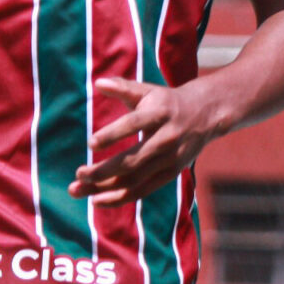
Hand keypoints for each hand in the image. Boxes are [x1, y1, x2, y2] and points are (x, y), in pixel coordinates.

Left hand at [70, 76, 228, 205]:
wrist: (207, 113)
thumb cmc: (167, 102)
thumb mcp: (149, 91)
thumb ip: (123, 87)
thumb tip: (99, 82)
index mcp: (160, 113)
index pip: (134, 124)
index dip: (113, 134)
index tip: (91, 143)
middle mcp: (167, 137)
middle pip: (132, 160)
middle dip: (102, 170)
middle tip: (78, 173)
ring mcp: (171, 158)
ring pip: (134, 178)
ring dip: (104, 187)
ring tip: (77, 189)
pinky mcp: (172, 172)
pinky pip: (143, 190)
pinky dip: (120, 197)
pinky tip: (96, 201)